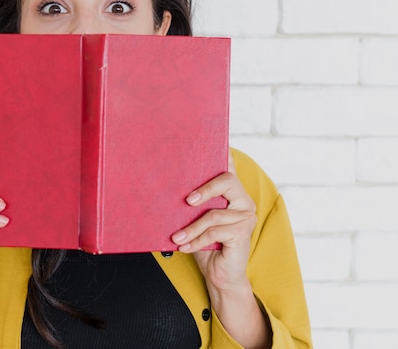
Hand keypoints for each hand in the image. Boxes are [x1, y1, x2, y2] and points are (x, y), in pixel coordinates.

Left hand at [171, 151, 256, 291]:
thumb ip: (192, 203)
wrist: (220, 275)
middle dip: (205, 188)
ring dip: (191, 228)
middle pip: (226, 181)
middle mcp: (243, 200)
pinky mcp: (242, 234)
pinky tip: (184, 246)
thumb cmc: (206, 244)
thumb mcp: (196, 220)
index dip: (224, 152)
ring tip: (176, 237)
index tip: (216, 139)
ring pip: (214, 214)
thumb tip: (170, 188)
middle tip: (187, 200)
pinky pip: (214, 233)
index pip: (229, 167)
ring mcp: (245, 217)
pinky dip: (196, 240)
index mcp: (231, 192)